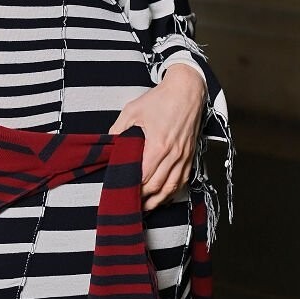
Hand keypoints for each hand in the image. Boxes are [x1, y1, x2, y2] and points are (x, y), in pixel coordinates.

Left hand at [109, 62, 205, 209]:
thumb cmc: (160, 99)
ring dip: (157, 200)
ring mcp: (184, 157)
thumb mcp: (132, 111)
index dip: (132, 188)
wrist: (187, 90)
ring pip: (171, 188)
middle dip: (142, 198)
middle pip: (157, 187)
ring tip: (145, 207)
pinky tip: (162, 197)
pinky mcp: (190, 156)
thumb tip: (109, 146)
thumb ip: (118, 131)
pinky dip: (172, 192)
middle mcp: (173, 155)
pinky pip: (182, 181)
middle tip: (129, 203)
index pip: (143, 177)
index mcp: (158, 145)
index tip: (122, 192)